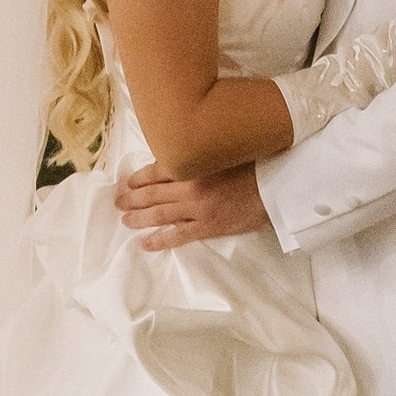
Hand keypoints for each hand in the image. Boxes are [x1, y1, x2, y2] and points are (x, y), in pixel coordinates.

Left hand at [113, 161, 269, 251]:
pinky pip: (177, 236)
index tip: (128, 182)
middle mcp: (190, 185)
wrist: (276, 186)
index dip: (138, 177)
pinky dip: (159, 240)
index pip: (156, 169)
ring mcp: (197, 208)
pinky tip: (144, 243)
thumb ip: (200, 155)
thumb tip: (179, 157)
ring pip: (159, 214)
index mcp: (193, 163)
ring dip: (139, 217)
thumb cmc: (254, 164)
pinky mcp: (207, 226)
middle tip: (118, 202)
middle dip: (132, 198)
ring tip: (125, 220)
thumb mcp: (223, 151)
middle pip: (152, 192)